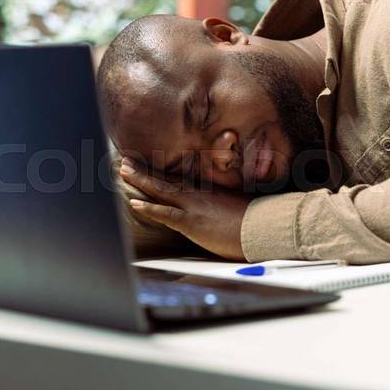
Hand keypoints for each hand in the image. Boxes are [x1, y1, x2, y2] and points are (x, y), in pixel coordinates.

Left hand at [120, 158, 250, 259]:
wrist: (265, 227)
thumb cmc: (257, 220)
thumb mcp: (239, 206)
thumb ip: (225, 204)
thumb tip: (221, 209)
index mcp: (209, 190)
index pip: (180, 179)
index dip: (161, 172)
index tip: (147, 165)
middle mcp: (199, 194)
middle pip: (166, 179)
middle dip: (144, 171)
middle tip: (126, 161)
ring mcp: (194, 206)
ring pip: (161, 190)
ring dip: (140, 180)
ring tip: (123, 171)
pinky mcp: (192, 222)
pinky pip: (166, 213)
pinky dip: (148, 207)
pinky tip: (133, 202)